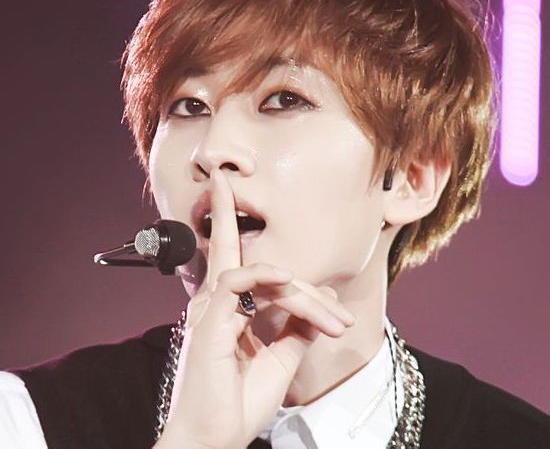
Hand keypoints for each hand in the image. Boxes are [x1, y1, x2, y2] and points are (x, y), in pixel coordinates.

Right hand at [156, 169, 354, 448]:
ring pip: (256, 271)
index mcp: (226, 310)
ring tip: (334, 321)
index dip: (257, 246)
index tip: (284, 252)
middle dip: (225, 207)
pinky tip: (289, 279)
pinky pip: (238, 281)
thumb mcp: (281, 360)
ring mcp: (209, 310)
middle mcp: (214, 303)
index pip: (238, 262)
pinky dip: (265, 275)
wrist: (214, 439)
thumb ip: (297, 326)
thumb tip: (320, 293)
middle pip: (224, 244)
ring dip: (299, 289)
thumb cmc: (239, 402)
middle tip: (223, 175)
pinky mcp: (209, 322)